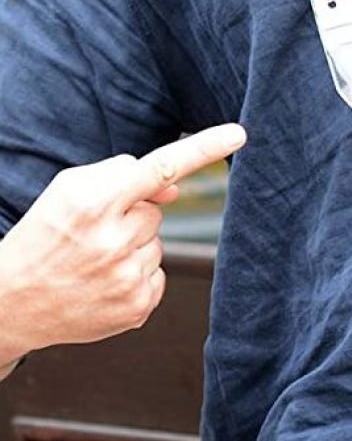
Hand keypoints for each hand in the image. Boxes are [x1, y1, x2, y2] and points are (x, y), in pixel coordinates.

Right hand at [0, 123, 245, 370]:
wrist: (9, 304)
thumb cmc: (44, 236)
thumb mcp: (69, 190)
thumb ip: (122, 175)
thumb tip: (174, 187)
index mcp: (92, 203)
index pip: (159, 168)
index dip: (203, 148)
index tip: (239, 133)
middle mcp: (113, 241)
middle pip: (156, 209)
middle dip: (131, 214)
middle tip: (92, 234)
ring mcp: (126, 278)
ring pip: (157, 241)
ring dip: (133, 245)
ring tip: (93, 260)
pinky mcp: (136, 307)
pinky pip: (158, 273)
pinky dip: (136, 274)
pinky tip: (103, 282)